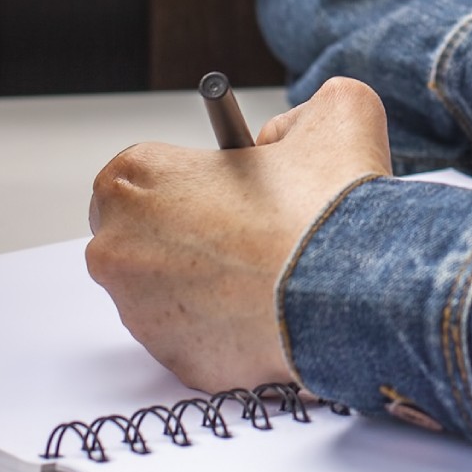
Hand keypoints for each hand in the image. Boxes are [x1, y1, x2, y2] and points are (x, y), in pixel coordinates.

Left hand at [86, 77, 391, 390]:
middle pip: (145, 232)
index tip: (230, 185)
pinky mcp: (176, 361)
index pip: (144, 172)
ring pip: (169, 288)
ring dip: (209, 279)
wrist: (352, 294)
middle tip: (251, 228)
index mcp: (136, 178)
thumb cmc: (326, 207)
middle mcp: (119, 248)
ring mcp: (141, 313)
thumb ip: (299, 115)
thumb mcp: (337, 111)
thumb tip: (282, 139)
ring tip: (271, 268)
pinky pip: (199, 335)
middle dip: (191, 230)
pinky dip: (229, 323)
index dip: (194, 176)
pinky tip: (272, 306)